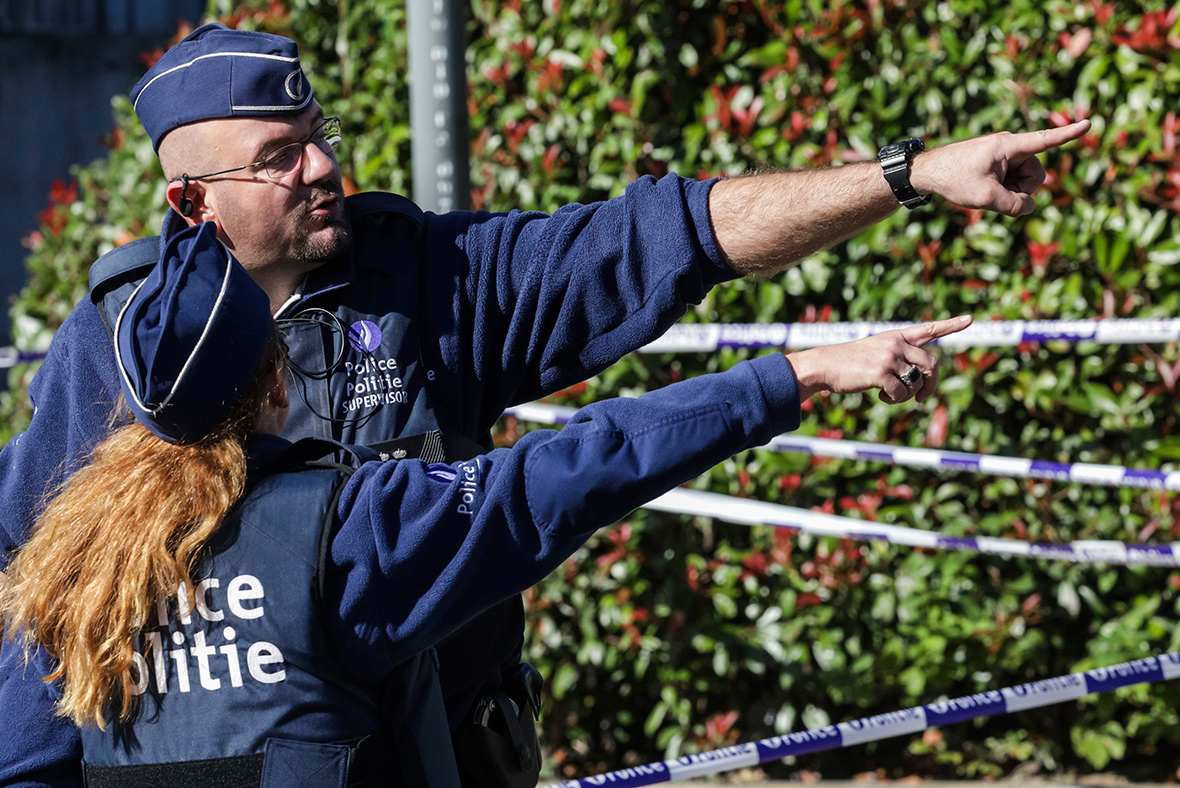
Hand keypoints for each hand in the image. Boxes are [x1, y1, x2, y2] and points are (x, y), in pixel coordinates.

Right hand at [785, 315, 972, 403]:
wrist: (823, 366)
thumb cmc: (847, 364)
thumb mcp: (874, 353)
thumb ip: (897, 360)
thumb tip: (918, 384)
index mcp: (895, 336)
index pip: (927, 329)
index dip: (951, 325)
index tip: (970, 319)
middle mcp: (895, 344)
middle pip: (931, 364)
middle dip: (931, 384)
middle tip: (922, 397)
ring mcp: (889, 357)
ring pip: (917, 381)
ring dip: (909, 394)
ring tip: (893, 395)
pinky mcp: (881, 373)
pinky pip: (902, 393)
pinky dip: (895, 400)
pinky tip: (882, 397)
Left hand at [910, 121, 1089, 216]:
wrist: (928, 172)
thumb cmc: (953, 179)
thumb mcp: (985, 198)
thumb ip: (1014, 205)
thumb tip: (1029, 207)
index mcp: (1007, 146)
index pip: (1043, 140)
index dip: (1067, 135)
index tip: (1088, 123)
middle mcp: (1009, 146)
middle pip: (1035, 175)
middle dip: (1021, 190)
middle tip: (994, 195)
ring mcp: (1004, 155)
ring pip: (1025, 181)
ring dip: (1010, 192)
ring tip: (985, 191)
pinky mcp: (999, 163)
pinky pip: (1013, 181)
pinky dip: (1003, 190)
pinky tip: (985, 190)